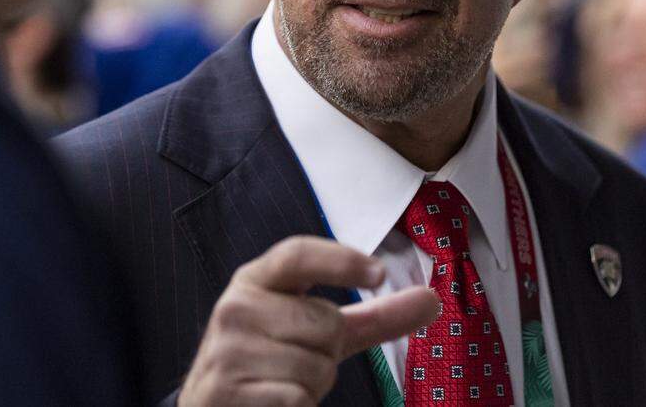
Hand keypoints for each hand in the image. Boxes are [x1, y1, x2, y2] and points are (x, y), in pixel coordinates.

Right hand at [178, 236, 438, 405]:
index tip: (379, 274)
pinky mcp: (226, 391)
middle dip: (327, 351)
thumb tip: (432, 299)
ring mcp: (227, 351)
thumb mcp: (315, 331)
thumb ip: (372, 316)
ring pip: (316, 367)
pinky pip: (298, 399)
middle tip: (296, 360)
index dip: (340, 260)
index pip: (297, 254)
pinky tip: (272, 403)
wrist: (213, 405)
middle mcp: (234, 307)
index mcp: (255, 280)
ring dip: (312, 385)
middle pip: (325, 322)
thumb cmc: (272, 362)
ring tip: (281, 383)